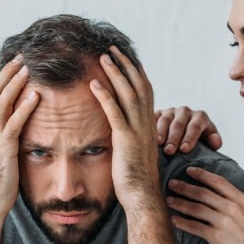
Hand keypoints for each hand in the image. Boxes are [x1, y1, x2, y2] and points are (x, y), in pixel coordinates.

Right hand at [0, 56, 39, 216]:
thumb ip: (7, 135)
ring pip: (2, 103)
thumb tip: (16, 125)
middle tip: (19, 54)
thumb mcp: (2, 151)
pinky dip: (24, 108)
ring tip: (26, 67)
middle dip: (6, 72)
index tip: (6, 58)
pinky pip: (14, 124)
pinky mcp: (5, 149)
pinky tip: (36, 96)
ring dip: (14, 83)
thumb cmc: (0, 178)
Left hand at [89, 46, 160, 209]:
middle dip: (125, 64)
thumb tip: (121, 127)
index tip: (125, 56)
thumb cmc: (136, 176)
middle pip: (138, 84)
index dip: (135, 71)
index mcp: (149, 123)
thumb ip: (130, 133)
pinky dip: (105, 96)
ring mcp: (137, 129)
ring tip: (103, 56)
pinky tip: (94, 84)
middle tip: (112, 48)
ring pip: (128, 93)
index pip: (144, 89)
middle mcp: (146, 122)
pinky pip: (114, 112)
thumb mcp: (135, 149)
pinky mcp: (125, 139)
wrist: (143, 195)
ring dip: (115, 73)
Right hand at [155, 106, 221, 154]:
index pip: (195, 126)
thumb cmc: (198, 141)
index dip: (190, 138)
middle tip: (169, 151)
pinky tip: (148, 136)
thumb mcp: (209, 141)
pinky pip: (153, 118)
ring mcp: (170, 111)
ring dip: (161, 132)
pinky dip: (151, 126)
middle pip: (179, 124)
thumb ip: (214, 142)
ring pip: (165, 120)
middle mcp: (185, 112)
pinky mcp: (158, 114)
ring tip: (158, 144)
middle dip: (174, 138)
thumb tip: (215, 142)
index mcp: (200, 117)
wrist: (185, 135)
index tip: (184, 150)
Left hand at [166, 168, 243, 243]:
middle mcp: (231, 209)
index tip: (190, 170)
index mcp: (242, 201)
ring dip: (180, 203)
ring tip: (169, 200)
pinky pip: (195, 227)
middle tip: (172, 183)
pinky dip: (183, 223)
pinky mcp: (216, 237)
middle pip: (203, 193)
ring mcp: (223, 222)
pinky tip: (174, 220)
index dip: (202, 175)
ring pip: (196, 208)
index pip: (218, 182)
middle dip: (185, 187)